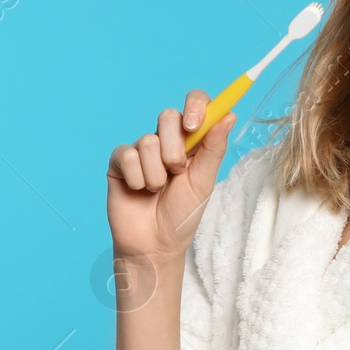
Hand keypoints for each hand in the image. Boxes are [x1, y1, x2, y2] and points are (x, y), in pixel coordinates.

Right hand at [106, 89, 237, 272]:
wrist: (155, 245)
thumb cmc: (182, 214)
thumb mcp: (204, 181)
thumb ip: (214, 147)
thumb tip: (229, 115)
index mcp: (192, 142)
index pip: (195, 104)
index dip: (195, 106)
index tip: (194, 124)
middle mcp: (166, 141)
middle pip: (168, 116)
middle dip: (174, 148)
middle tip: (176, 172)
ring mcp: (141, 150)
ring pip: (148, 141)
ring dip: (156, 173)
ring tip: (157, 190)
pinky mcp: (119, 162)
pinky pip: (127, 155)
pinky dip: (137, 178)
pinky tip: (138, 190)